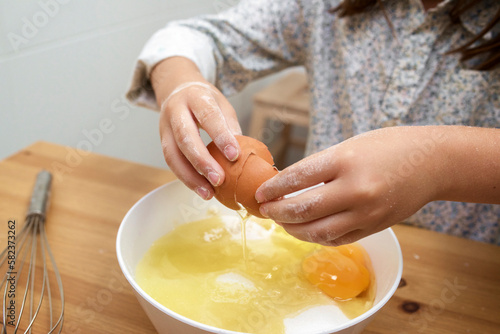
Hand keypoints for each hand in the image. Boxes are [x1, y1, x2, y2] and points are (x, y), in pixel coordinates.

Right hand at [152, 57, 241, 199]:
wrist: (177, 89)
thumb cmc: (205, 100)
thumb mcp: (222, 105)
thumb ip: (230, 127)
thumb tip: (243, 155)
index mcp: (196, 97)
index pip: (208, 116)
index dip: (221, 136)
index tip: (234, 155)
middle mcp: (176, 110)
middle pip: (185, 137)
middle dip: (202, 161)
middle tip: (219, 180)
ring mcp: (165, 126)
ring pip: (173, 154)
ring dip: (190, 177)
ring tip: (208, 193)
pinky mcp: (162, 140)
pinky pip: (171, 162)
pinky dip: (186, 178)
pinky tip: (200, 188)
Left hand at [255, 127, 446, 245]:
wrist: (432, 163)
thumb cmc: (388, 147)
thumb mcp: (349, 146)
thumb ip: (320, 166)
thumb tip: (287, 185)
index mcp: (345, 161)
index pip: (297, 178)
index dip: (273, 188)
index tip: (260, 193)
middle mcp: (355, 190)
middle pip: (303, 209)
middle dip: (277, 212)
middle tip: (265, 210)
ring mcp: (366, 213)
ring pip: (317, 231)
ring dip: (293, 229)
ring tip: (281, 222)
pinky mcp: (374, 228)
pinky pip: (337, 239)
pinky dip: (316, 237)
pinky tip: (305, 230)